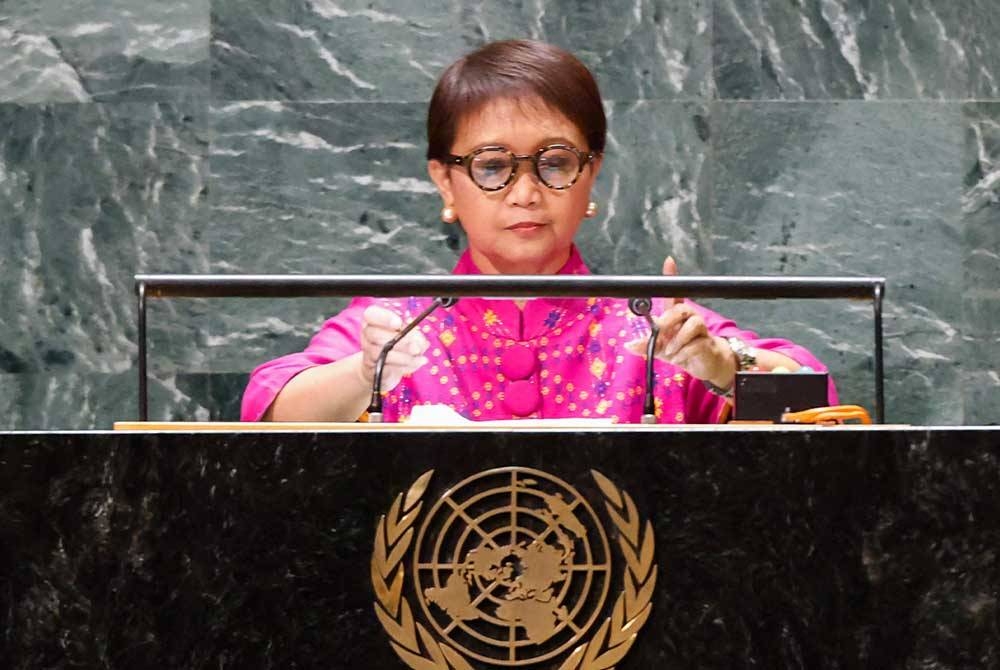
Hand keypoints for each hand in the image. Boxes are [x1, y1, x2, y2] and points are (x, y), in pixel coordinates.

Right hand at [358, 305, 429, 390]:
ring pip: (382, 353)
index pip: (370, 314)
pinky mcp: (374, 368)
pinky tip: (417, 362)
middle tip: (416, 348)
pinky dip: (405, 366)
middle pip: (376, 335)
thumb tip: (420, 343)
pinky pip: (387, 367)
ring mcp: (368, 352)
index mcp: (373, 320)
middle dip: (400, 342)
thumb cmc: (398, 341)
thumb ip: (414, 335)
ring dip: (405, 356)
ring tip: (420, 357)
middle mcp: (367, 334)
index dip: (384, 318)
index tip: (399, 323)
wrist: (386, 365)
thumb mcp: (407, 333)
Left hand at [626, 257, 736, 387]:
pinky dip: (684, 353)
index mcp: (676, 315)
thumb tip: (629, 344)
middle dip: (668, 320)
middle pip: (681, 308)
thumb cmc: (680, 351)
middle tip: (660, 332)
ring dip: (677, 341)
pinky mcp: (708, 341)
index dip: (672, 276)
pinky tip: (682, 357)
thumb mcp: (659, 349)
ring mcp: (700, 328)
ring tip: (671, 351)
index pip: (673, 293)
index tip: (669, 261)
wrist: (702, 365)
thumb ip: (646, 345)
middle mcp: (689, 316)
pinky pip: (695, 343)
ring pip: (692, 325)